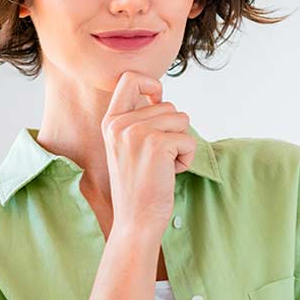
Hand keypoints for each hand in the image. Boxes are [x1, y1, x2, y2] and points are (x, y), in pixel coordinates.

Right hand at [102, 70, 195, 234]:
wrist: (135, 221)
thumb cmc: (138, 187)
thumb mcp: (126, 147)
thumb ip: (137, 121)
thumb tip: (160, 96)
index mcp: (110, 122)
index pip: (130, 78)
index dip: (152, 84)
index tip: (157, 101)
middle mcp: (120, 124)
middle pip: (168, 105)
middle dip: (174, 130)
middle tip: (159, 158)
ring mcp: (137, 133)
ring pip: (181, 120)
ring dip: (181, 144)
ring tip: (164, 166)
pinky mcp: (157, 145)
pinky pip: (189, 140)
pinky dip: (187, 158)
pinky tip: (170, 174)